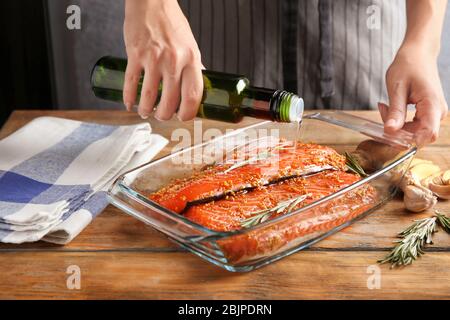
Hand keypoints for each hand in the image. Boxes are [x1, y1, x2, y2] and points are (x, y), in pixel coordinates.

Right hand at [123, 0, 202, 120]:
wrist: (152, 2)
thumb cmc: (172, 23)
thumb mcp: (191, 45)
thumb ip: (194, 68)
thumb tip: (197, 88)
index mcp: (191, 59)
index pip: (193, 96)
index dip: (188, 113)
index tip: (182, 118)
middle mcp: (174, 60)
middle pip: (170, 101)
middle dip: (165, 116)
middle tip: (162, 116)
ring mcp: (153, 58)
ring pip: (149, 97)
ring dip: (146, 110)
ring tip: (146, 113)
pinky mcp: (135, 54)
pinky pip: (131, 83)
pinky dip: (128, 98)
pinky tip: (130, 104)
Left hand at [379, 46, 447, 146]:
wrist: (418, 53)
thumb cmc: (408, 65)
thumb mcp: (397, 88)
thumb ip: (395, 111)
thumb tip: (389, 131)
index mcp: (432, 105)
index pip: (427, 134)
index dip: (409, 141)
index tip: (390, 136)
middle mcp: (438, 112)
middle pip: (419, 136)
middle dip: (397, 131)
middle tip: (383, 111)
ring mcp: (434, 113)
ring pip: (415, 132)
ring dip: (397, 126)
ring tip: (385, 106)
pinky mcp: (429, 112)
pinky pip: (414, 126)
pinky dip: (400, 121)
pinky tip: (390, 108)